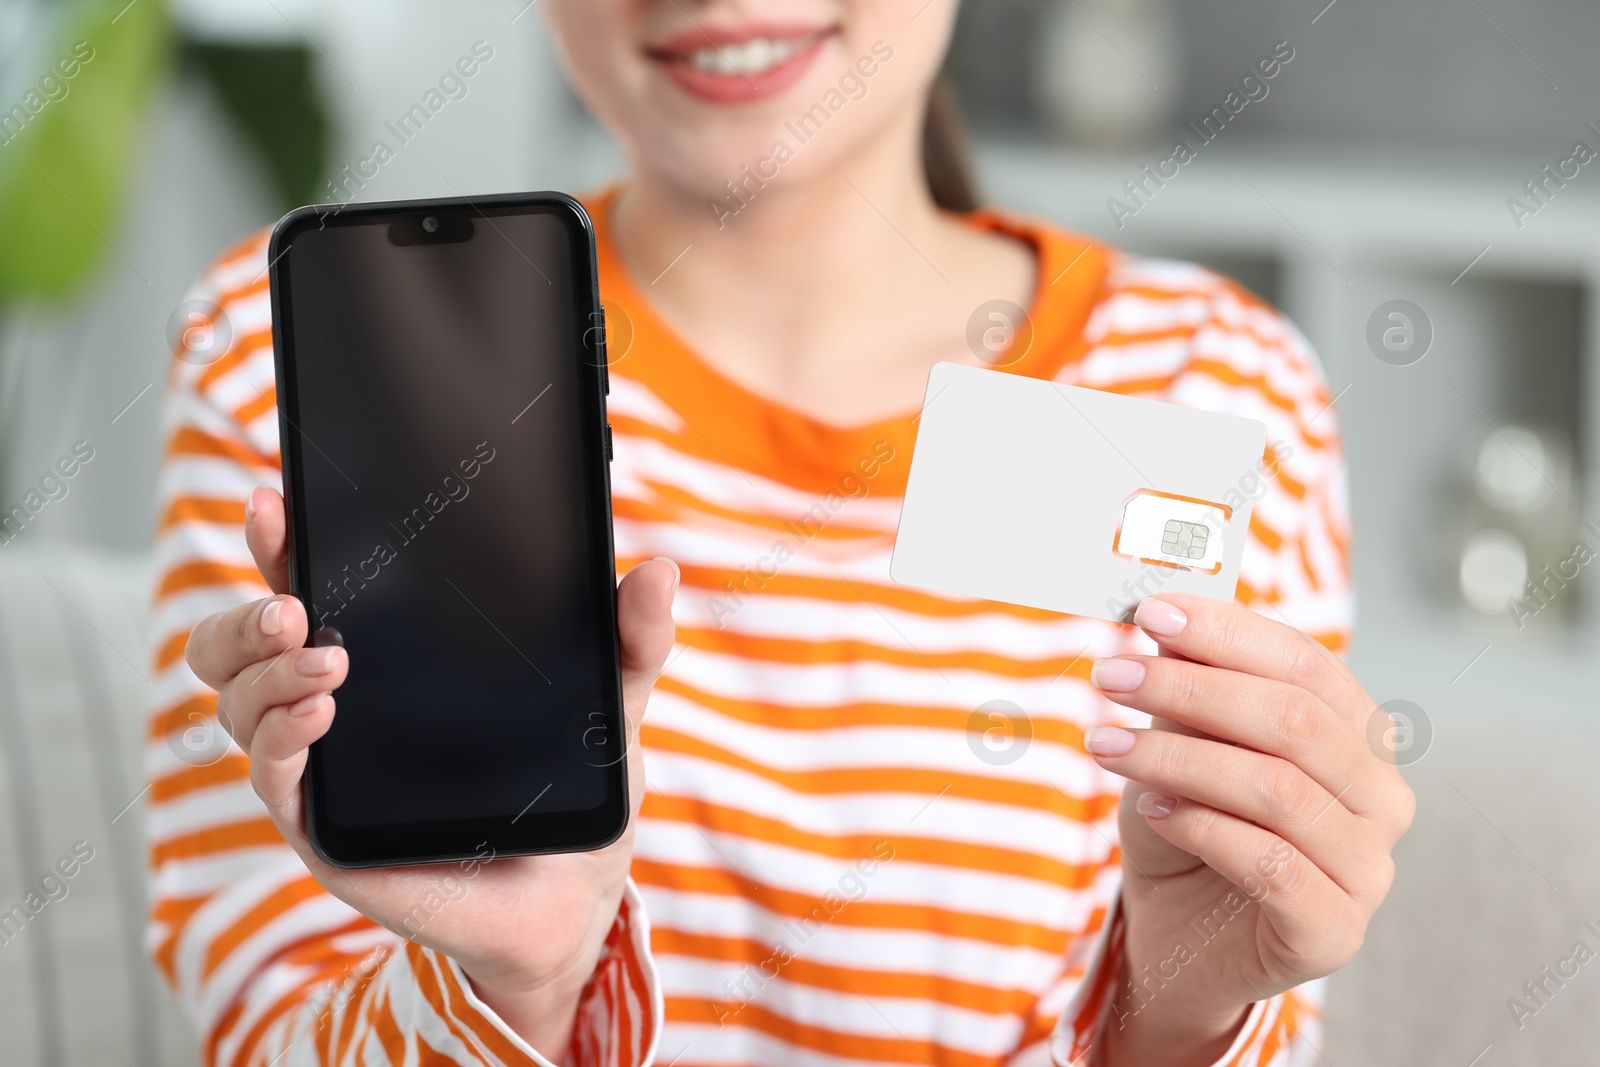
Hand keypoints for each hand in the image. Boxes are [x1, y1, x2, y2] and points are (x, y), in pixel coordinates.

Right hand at [184, 487, 677, 1052]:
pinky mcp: (325, 828)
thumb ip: (633, 635)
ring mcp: (322, 763)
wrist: (576, 887)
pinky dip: (283, 740)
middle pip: (240, 642)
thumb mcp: (610, 696)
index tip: (276, 500)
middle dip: (247, 612)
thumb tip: (659, 571)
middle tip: (292, 604)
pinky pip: (273, 778)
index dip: (281, 541)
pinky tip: (321, 714)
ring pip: (239, 703)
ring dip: (268, 674)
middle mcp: (334, 699)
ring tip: (326, 659)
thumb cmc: (574, 779)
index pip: (311, 581)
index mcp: (386, 650)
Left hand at [1081, 594, 1413, 1066]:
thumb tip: (1164, 628)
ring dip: (1177, 758)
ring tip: (1105, 745)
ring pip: (1277, 790)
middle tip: (1110, 675)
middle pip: (1293, 720)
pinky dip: (1200, 826)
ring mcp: (1368, 870)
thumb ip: (1189, 695)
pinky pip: (1270, 864)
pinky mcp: (1334, 931)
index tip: (1151, 613)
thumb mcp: (1179, 747)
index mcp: (1360, 737)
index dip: (1228, 632)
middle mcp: (1382, 799)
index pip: (1307, 664)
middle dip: (1190, 689)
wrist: (1177, 938)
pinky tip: (1150, 808)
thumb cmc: (1186, 826)